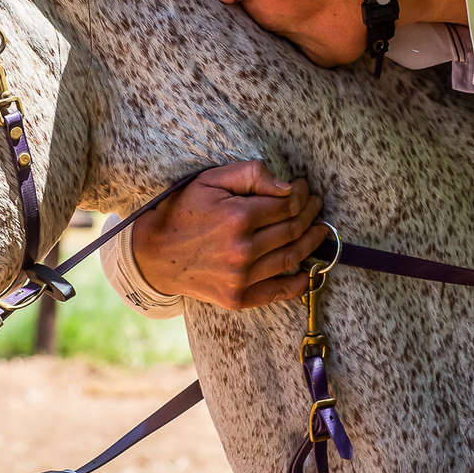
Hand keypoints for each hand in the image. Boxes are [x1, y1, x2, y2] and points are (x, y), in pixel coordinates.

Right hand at [130, 160, 330, 309]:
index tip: (303, 188)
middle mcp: (242, 250)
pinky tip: (310, 270)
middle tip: (316, 206)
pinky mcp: (238, 298)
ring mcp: (241, 277)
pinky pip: (279, 291)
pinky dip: (300, 282)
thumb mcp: (211, 180)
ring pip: (292, 258)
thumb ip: (251, 174)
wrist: (154, 254)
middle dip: (311, 215)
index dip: (302, 195)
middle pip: (293, 231)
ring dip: (312, 243)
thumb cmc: (184, 210)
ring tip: (319, 230)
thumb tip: (288, 187)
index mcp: (237, 217)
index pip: (287, 205)